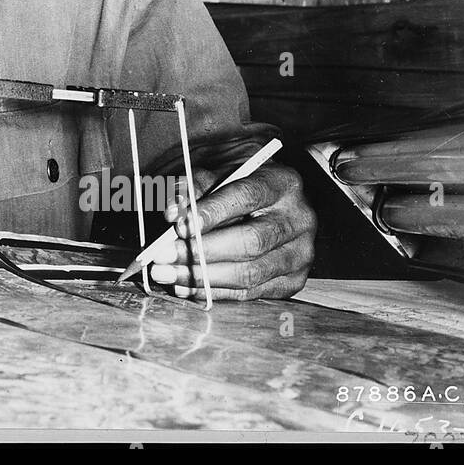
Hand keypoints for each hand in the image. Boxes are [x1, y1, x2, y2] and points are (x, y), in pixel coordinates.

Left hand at [149, 161, 315, 300]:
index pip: (247, 196)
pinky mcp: (294, 280)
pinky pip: (251, 293)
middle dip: (201, 251)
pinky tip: (185, 287)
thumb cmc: (236, 183)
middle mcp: (300, 218)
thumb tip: (172, 212)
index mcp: (282, 182)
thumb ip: (192, 186)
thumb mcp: (216, 171)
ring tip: (166, 274)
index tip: (178, 225)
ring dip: (202, 277)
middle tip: (163, 255)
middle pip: (251, 241)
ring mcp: (300, 253)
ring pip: (251, 272)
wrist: (266, 200)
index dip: (211, 212)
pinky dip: (214, 292)